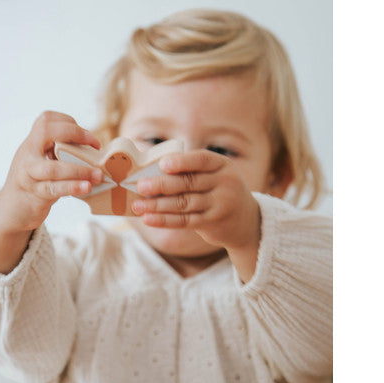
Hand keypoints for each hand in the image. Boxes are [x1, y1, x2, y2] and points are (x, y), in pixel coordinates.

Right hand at [0, 111, 102, 231]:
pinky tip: (86, 187)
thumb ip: (59, 152)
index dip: (69, 122)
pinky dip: (72, 187)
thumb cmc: (36, 181)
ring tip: (98, 174)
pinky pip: (54, 188)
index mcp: (32, 143)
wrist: (14, 207)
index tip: (88, 137)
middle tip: (94, 145)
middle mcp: (28, 154)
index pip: (46, 120)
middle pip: (46, 132)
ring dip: (79, 170)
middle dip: (74, 133)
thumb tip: (93, 151)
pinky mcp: (35, 193)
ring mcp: (28, 174)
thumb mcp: (42, 160)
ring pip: (53, 167)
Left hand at [131, 150, 260, 280]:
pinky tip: (148, 218)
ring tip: (137, 205)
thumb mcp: (214, 176)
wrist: (246, 221)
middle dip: (161, 185)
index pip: (201, 160)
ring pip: (183, 203)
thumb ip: (190, 172)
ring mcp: (220, 204)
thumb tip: (150, 172)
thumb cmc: (218, 191)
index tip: (162, 164)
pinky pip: (184, 220)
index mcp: (222, 165)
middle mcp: (224, 183)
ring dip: (157, 205)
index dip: (182, 162)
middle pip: (188, 183)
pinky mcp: (212, 222)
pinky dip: (164, 219)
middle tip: (140, 186)